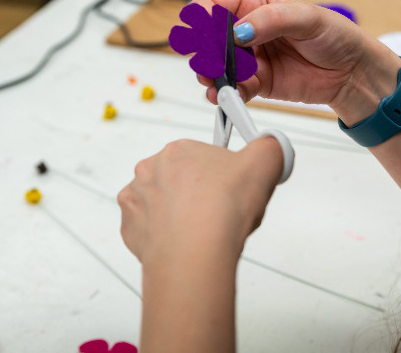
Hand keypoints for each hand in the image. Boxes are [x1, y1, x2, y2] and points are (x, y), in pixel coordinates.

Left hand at [118, 137, 282, 268]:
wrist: (194, 257)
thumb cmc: (222, 212)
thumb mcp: (264, 163)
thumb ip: (270, 146)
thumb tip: (271, 144)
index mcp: (178, 150)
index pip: (203, 157)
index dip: (222, 175)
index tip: (232, 189)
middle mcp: (149, 170)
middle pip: (182, 179)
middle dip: (200, 193)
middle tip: (220, 212)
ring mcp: (136, 201)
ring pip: (164, 204)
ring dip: (180, 214)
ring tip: (203, 231)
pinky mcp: (129, 230)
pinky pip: (150, 229)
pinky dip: (165, 235)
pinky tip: (184, 242)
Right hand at [193, 0, 400, 123]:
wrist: (352, 72)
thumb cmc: (335, 35)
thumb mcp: (307, 17)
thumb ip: (271, 19)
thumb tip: (241, 30)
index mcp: (254, 4)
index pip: (214, 5)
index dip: (203, 18)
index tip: (204, 34)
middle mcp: (247, 30)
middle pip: (208, 38)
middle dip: (204, 51)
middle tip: (210, 63)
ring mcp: (250, 58)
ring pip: (216, 66)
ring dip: (211, 76)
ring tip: (216, 83)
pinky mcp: (257, 82)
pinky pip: (234, 89)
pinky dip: (227, 94)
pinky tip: (227, 96)